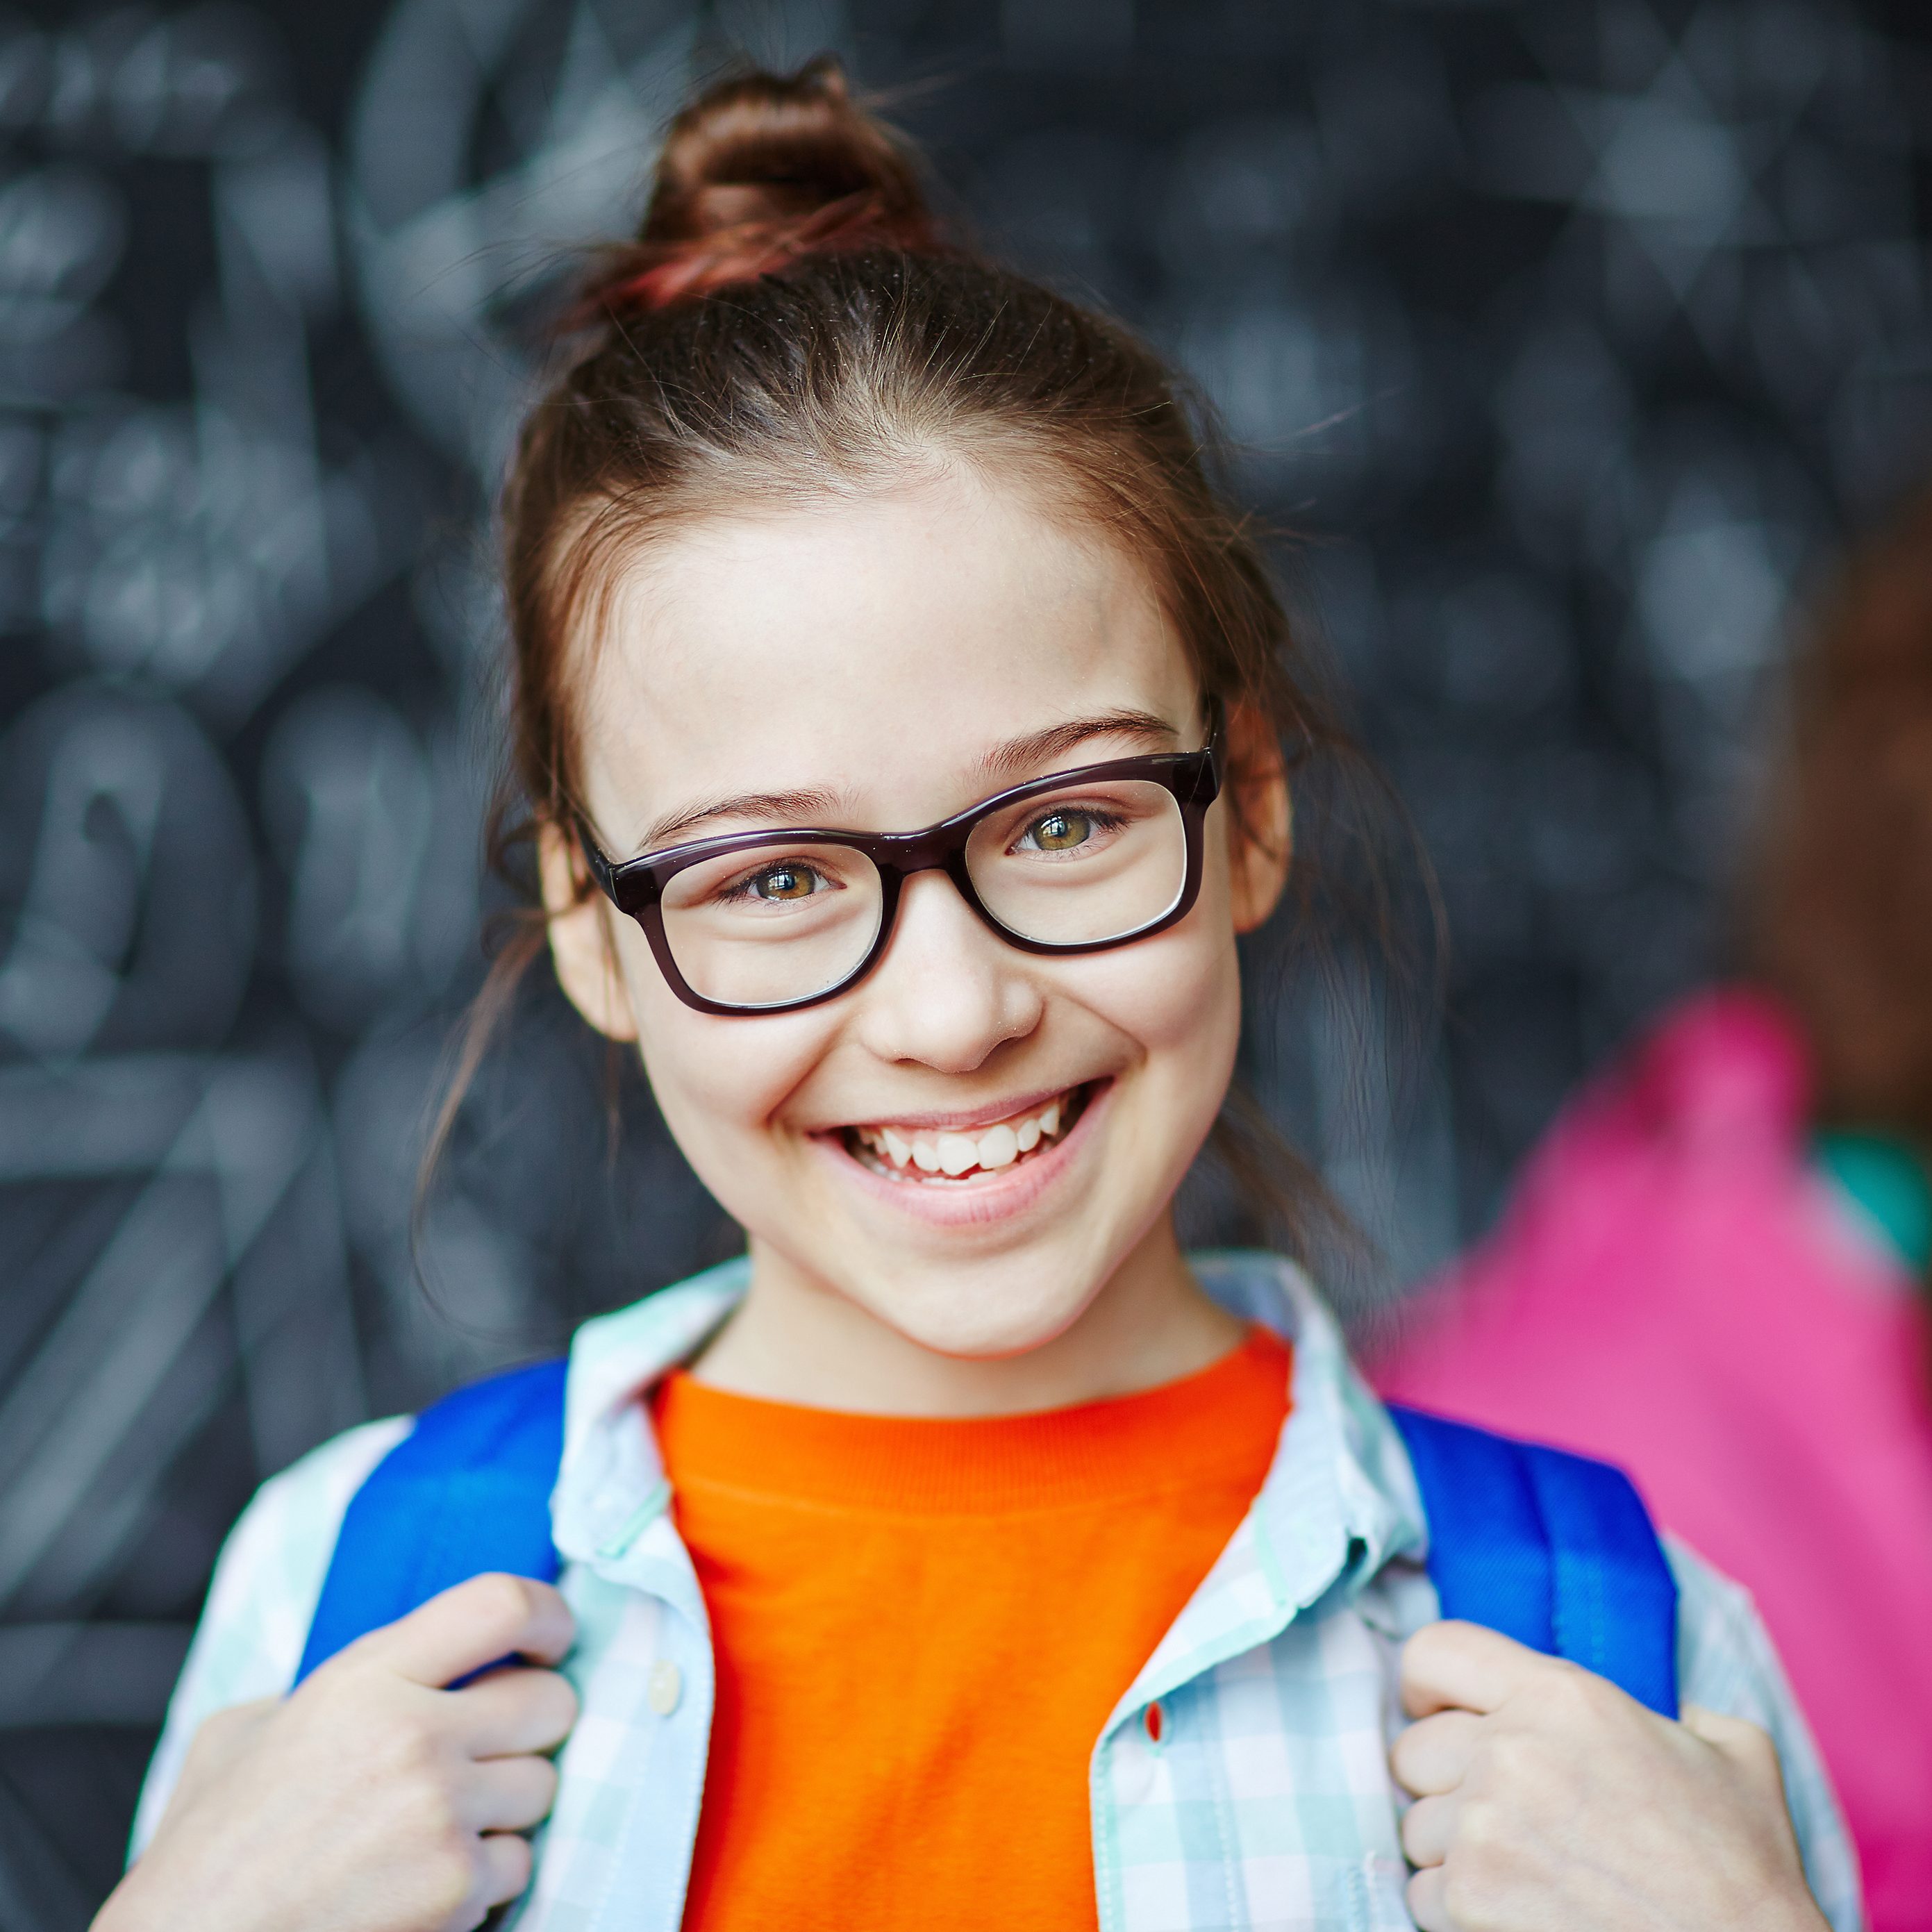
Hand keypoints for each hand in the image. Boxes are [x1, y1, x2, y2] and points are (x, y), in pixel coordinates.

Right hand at [95, 1574, 577, 1931]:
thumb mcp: (250, 1728)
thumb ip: (342, 1684)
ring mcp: (440, 1816)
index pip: (500, 1604)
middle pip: (551, 1701)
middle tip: (489, 1749)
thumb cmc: (209, 1849)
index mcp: (364, 1678)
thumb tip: (414, 1664)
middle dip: (531, 1725)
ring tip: (435, 1826)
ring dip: (505, 1808)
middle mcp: (413, 1737)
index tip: (551, 1639)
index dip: (547, 1615)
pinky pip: (519, 1865)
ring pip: (543, 1787)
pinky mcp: (456, 1889)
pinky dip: (484, 1878)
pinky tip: (423, 1883)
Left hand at [1391, 1621, 1827, 1931]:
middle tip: (1502, 1815)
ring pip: (1416, 1826)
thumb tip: (1667, 1707)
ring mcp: (1483, 1827)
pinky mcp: (1470, 1899)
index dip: (1429, 1686)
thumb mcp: (1733, 1752)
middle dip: (1447, 1782)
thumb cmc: (1745, 1872)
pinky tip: (1516, 1913)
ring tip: (1524, 1871)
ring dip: (1455, 1851)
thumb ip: (1678, 1709)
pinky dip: (1456, 1908)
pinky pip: (1422, 1891)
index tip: (1442, 1715)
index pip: (1434, 1652)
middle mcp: (1511, 1750)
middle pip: (1413, 1750)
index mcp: (1563, 1696)